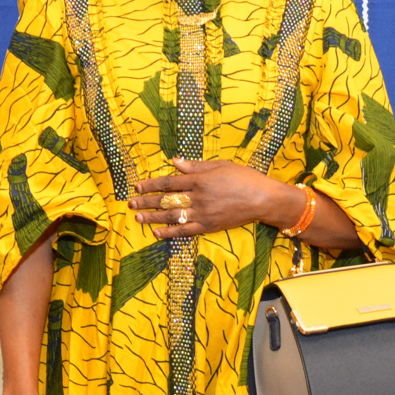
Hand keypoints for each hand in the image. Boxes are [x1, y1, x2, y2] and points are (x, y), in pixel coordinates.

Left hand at [129, 157, 305, 238]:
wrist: (263, 199)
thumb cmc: (244, 178)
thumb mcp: (220, 165)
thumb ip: (195, 165)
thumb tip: (175, 161)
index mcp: (199, 180)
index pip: (168, 182)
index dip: (151, 185)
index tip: (138, 186)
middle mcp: (198, 197)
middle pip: (166, 200)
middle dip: (146, 201)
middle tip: (130, 203)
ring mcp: (202, 214)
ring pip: (171, 217)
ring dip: (152, 217)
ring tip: (138, 217)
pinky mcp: (209, 226)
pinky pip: (184, 231)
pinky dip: (169, 232)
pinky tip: (156, 232)